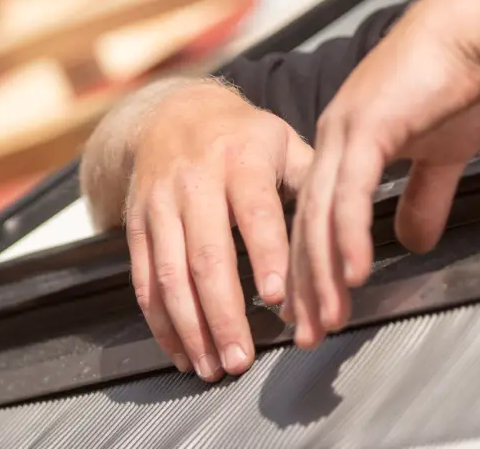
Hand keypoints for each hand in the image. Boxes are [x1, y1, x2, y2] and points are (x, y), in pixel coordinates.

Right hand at [123, 81, 311, 380]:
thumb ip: (311, 183)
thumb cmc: (240, 136)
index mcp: (240, 159)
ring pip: (170, 275)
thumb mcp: (281, 141)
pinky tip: (181, 351)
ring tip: (213, 366)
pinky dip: (160, 323)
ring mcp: (160, 205)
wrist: (170, 113)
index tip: (278, 295)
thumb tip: (345, 230)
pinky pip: (143, 280)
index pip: (254, 211)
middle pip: (206, 255)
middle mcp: (195, 181)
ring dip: (190, 328)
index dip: (266, 254)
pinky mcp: (135, 226)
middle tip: (242, 358)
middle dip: (223, 313)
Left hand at [287, 0, 479, 347]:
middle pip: (306, 223)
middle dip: (305, 284)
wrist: (475, 28)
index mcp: (345, 139)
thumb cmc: (461, 78)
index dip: (312, 263)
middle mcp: (333, 136)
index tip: (311, 306)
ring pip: (319, 216)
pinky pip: (350, 195)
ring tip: (326, 319)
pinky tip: (352, 274)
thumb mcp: (441, 152)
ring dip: (322, 274)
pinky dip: (348, 237)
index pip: (316, 212)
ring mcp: (344, 130)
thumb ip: (423, 196)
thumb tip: (413, 240)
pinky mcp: (367, 128)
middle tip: (307, 332)